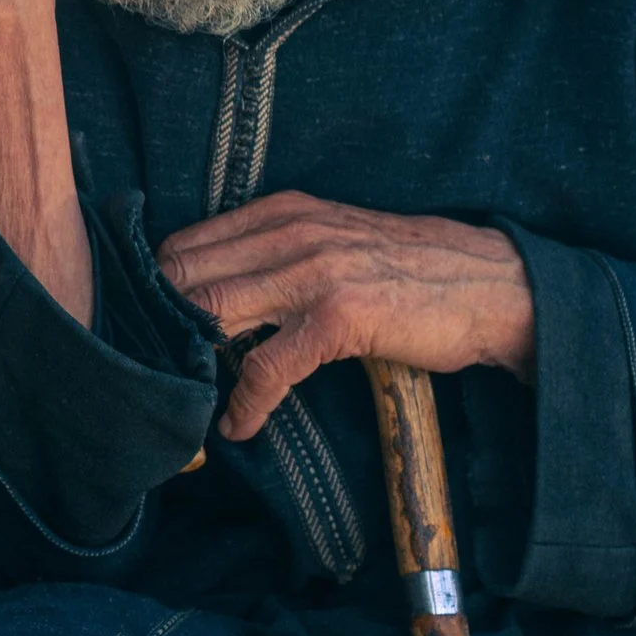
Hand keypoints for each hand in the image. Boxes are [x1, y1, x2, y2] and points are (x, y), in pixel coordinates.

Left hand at [155, 192, 535, 441]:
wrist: (491, 284)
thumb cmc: (407, 270)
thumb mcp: (331, 239)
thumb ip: (275, 253)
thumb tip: (214, 289)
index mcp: (281, 211)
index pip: (186, 242)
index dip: (156, 286)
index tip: (144, 325)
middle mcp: (289, 233)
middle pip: (187, 274)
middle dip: (159, 323)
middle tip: (149, 366)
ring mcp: (313, 273)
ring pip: (214, 312)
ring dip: (189, 361)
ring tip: (182, 395)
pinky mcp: (338, 318)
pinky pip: (268, 366)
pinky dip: (246, 402)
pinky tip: (238, 424)